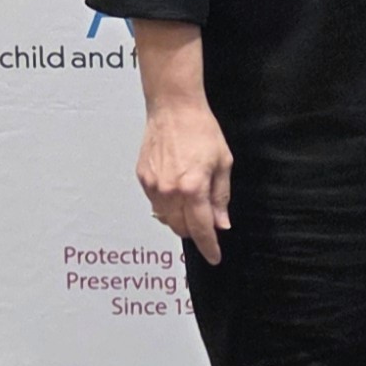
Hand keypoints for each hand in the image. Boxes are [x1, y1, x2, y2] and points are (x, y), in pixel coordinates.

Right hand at [137, 99, 231, 264]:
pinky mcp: (143, 178)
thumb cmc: (201, 130)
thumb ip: (220, 197)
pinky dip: (167, 206)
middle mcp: (169, 191)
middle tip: (208, 222)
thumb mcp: (223, 163)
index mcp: (192, 188)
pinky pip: (155, 204)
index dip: (209, 246)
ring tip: (191, 203)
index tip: (214, 257)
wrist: (173, 108)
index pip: (201, 229)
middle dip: (196, 231)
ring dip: (180, 220)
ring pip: (166, 219)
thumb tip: (221, 223)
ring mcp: (153, 185)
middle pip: (181, 229)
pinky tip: (176, 191)